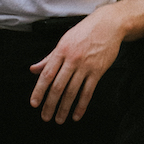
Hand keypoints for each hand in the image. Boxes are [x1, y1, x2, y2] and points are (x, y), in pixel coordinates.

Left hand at [29, 8, 124, 124]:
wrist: (109, 24)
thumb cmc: (85, 31)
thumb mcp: (64, 41)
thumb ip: (49, 58)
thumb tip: (33, 70)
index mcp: (61, 51)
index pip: (47, 74)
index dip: (39, 91)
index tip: (34, 103)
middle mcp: (72, 59)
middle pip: (58, 86)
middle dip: (50, 104)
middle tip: (45, 117)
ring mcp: (86, 66)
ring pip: (72, 92)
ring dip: (64, 108)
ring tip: (59, 119)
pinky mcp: (98, 71)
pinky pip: (88, 92)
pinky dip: (81, 106)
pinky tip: (76, 115)